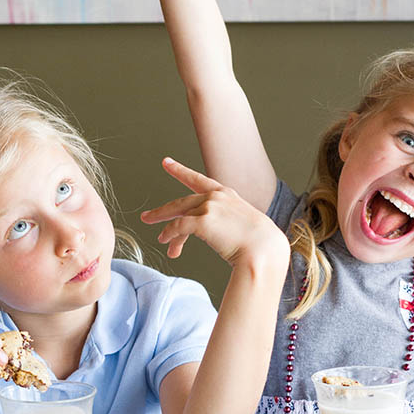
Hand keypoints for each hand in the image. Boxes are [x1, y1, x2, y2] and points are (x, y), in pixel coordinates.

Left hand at [141, 157, 289, 268]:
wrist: (265, 250)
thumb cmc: (260, 244)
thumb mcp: (243, 226)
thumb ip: (226, 223)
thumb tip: (215, 234)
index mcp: (227, 195)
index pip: (199, 180)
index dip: (180, 171)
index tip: (167, 163)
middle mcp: (216, 197)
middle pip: (182, 202)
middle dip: (163, 211)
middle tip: (148, 217)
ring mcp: (209, 207)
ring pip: (178, 216)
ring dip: (166, 229)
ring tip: (161, 239)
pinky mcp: (203, 221)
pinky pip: (178, 228)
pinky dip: (170, 235)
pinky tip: (167, 243)